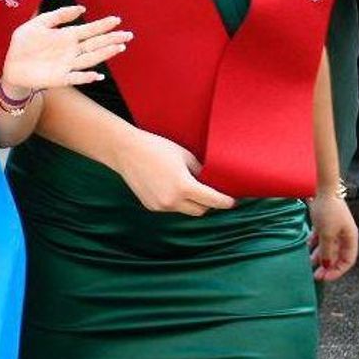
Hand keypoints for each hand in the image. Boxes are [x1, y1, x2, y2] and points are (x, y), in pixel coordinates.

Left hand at [0, 5, 130, 92]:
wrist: (11, 65)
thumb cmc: (23, 44)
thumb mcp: (38, 24)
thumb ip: (58, 15)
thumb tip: (82, 8)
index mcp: (66, 36)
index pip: (88, 30)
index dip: (102, 25)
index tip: (116, 20)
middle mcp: (70, 51)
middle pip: (95, 44)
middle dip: (111, 39)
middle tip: (128, 34)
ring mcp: (66, 65)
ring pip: (90, 59)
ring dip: (104, 54)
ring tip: (119, 47)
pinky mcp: (59, 78)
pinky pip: (75, 78)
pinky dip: (86, 77)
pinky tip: (98, 75)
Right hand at [110, 129, 236, 215]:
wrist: (126, 151)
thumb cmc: (157, 148)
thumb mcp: (185, 155)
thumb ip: (201, 172)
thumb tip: (212, 183)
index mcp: (183, 186)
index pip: (213, 200)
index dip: (225, 202)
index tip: (232, 201)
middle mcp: (172, 200)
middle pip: (201, 210)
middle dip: (208, 203)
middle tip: (211, 192)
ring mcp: (160, 205)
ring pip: (186, 210)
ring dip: (191, 203)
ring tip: (187, 187)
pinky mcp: (151, 206)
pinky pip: (171, 208)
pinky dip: (176, 201)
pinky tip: (169, 186)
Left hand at [308, 191, 358, 281]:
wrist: (322, 190)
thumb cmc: (329, 211)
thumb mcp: (327, 234)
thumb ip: (327, 251)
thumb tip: (326, 265)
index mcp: (350, 239)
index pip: (348, 261)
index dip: (337, 271)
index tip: (325, 277)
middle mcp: (344, 236)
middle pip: (337, 256)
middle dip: (327, 266)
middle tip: (315, 275)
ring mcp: (334, 230)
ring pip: (327, 248)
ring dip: (319, 256)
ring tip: (309, 263)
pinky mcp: (324, 224)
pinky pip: (320, 238)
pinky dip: (315, 244)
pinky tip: (307, 248)